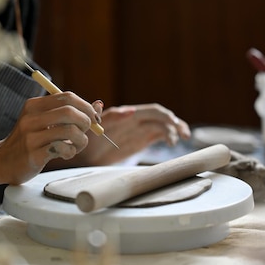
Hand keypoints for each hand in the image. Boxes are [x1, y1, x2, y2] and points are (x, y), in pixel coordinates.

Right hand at [0, 92, 100, 183]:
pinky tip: (65, 154)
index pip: (67, 97)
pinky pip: (62, 148)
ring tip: (76, 147)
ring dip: (81, 141)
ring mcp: (30, 136)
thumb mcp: (46, 122)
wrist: (2, 161)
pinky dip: (70, 152)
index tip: (93, 119)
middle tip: (85, 132)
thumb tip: (98, 104)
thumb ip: (70, 113)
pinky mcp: (33, 154)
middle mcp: (31, 118)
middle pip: (69, 111)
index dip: (86, 107)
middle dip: (85, 122)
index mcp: (34, 106)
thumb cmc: (29, 141)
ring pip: (69, 131)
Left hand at [66, 103, 190, 165]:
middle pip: (161, 118)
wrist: (81, 154)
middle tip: (183, 133)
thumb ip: (110, 115)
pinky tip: (172, 143)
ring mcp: (139, 130)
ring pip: (163, 126)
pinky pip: (158, 135)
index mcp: (127, 114)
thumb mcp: (96, 125)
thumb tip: (131, 110)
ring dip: (175, 130)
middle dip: (175, 123)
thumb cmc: (86, 137)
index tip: (173, 122)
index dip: (164, 115)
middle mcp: (136, 120)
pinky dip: (168, 137)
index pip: (151, 110)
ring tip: (182, 138)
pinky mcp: (140, 141)